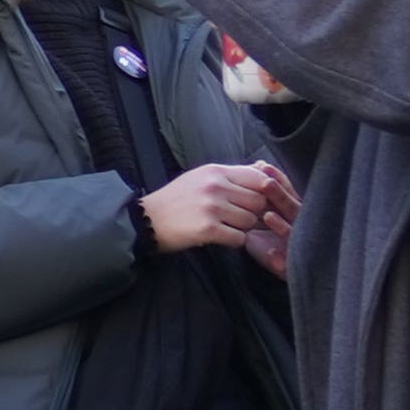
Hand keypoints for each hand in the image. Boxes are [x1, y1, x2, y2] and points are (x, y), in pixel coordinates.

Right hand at [142, 159, 297, 262]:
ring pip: (250, 221)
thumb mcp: (201, 177)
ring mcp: (212, 207)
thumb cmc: (175, 199)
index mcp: (215, 171)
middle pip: (259, 201)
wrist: (145, 219)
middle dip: (253, 212)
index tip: (255, 202)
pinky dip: (233, 241)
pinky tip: (220, 237)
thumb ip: (231, 174)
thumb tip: (263, 168)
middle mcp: (215, 186)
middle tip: (238, 218)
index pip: (259, 177)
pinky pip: (239, 238)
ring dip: (242, 228)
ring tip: (226, 227)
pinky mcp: (207, 229)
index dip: (264, 192)